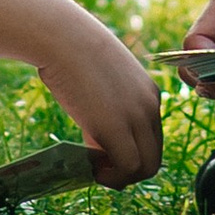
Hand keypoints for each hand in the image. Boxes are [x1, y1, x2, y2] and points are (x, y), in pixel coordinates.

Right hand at [36, 13, 164, 185]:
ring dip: (121, 178)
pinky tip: (91, 168)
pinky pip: (127, 168)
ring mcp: (136, 117)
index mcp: (148, 93)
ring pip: (145, 167)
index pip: (151, 139)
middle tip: (100, 169)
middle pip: (153, 158)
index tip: (105, 154)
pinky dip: (112, 177)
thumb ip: (108, 105)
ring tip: (94, 171)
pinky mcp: (118, 127)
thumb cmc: (72, 51)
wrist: (61, 36)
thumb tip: (97, 134)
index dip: (129, 153)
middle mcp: (150, 106)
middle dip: (128, 171)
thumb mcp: (101, 79)